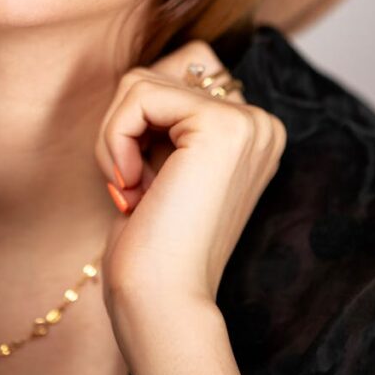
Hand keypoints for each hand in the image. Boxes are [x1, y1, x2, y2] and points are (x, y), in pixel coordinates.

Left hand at [94, 39, 285, 326]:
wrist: (163, 301)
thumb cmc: (153, 245)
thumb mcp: (161, 163)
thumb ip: (164, 115)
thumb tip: (140, 72)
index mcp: (251, 132)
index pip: (173, 77)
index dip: (138, 123)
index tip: (141, 182)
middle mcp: (260, 122)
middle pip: (155, 75)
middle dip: (123, 128)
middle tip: (133, 188)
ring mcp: (247, 121)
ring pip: (140, 81)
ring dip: (114, 137)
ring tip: (132, 190)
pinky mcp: (222, 124)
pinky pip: (138, 95)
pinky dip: (115, 138)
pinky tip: (132, 186)